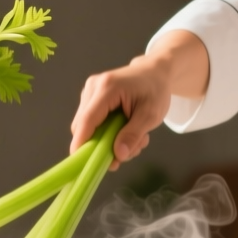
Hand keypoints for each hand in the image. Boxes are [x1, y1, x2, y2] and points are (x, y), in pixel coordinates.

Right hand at [70, 30, 208, 169]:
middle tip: (128, 152)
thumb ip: (133, 135)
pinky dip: (107, 133)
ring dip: (107, 140)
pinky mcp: (91, 98)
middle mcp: (93, 87)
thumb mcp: (151, 115)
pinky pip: (91, 123)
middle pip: (83, 126)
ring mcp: (90, 92)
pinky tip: (126, 130)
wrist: (154, 73)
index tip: (82, 164)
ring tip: (134, 139)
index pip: (88, 120)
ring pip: (87, 127)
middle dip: (101, 145)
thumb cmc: (155, 90)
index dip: (82, 143)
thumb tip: (118, 155)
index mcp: (107, 88)